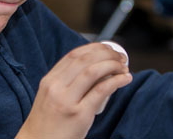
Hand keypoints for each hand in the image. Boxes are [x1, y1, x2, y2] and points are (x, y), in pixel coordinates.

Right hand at [16, 42, 131, 138]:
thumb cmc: (48, 125)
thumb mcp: (50, 98)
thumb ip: (65, 84)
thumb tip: (94, 70)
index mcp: (49, 81)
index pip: (73, 55)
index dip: (94, 48)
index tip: (108, 49)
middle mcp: (56, 87)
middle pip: (84, 60)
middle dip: (106, 53)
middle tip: (120, 56)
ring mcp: (66, 100)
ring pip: (92, 71)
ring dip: (112, 65)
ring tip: (124, 66)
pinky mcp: (79, 115)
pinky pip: (100, 91)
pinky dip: (115, 81)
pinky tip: (125, 79)